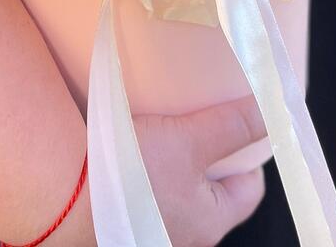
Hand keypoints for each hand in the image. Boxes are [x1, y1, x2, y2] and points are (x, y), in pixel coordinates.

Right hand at [134, 95, 267, 246]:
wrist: (66, 195)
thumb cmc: (129, 180)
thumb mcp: (187, 143)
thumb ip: (231, 126)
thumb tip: (269, 110)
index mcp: (210, 221)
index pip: (249, 184)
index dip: (249, 148)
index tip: (237, 117)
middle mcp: (186, 226)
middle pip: (215, 177)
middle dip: (209, 141)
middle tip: (200, 111)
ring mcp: (157, 218)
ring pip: (181, 174)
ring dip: (176, 145)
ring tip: (167, 116)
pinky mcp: (130, 205)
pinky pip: (151, 175)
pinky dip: (150, 151)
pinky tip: (138, 130)